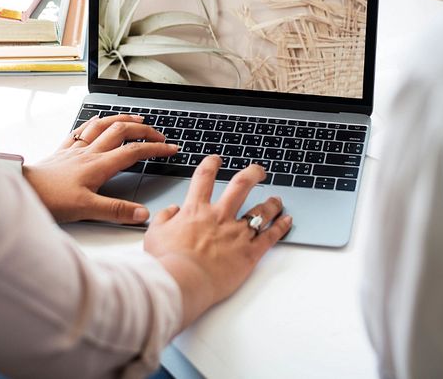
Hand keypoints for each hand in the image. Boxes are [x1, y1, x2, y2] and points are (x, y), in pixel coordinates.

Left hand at [24, 114, 176, 223]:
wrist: (23, 189)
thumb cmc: (50, 199)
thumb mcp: (86, 209)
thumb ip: (116, 210)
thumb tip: (143, 214)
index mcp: (99, 165)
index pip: (134, 152)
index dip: (155, 148)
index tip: (171, 148)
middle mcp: (89, 152)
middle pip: (121, 132)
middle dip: (143, 130)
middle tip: (158, 134)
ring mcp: (75, 150)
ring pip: (103, 125)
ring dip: (122, 119)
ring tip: (135, 118)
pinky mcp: (62, 151)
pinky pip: (81, 130)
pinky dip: (94, 122)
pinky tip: (97, 120)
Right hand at [143, 155, 292, 328]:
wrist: (182, 282)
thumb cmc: (168, 262)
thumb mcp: (155, 234)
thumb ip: (165, 218)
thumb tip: (172, 210)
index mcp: (196, 210)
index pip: (204, 177)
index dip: (210, 164)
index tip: (216, 160)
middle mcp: (220, 216)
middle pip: (241, 185)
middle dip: (252, 174)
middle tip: (258, 171)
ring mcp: (236, 233)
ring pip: (260, 210)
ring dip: (271, 202)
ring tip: (277, 199)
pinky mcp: (249, 253)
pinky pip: (270, 236)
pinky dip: (281, 227)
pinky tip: (287, 220)